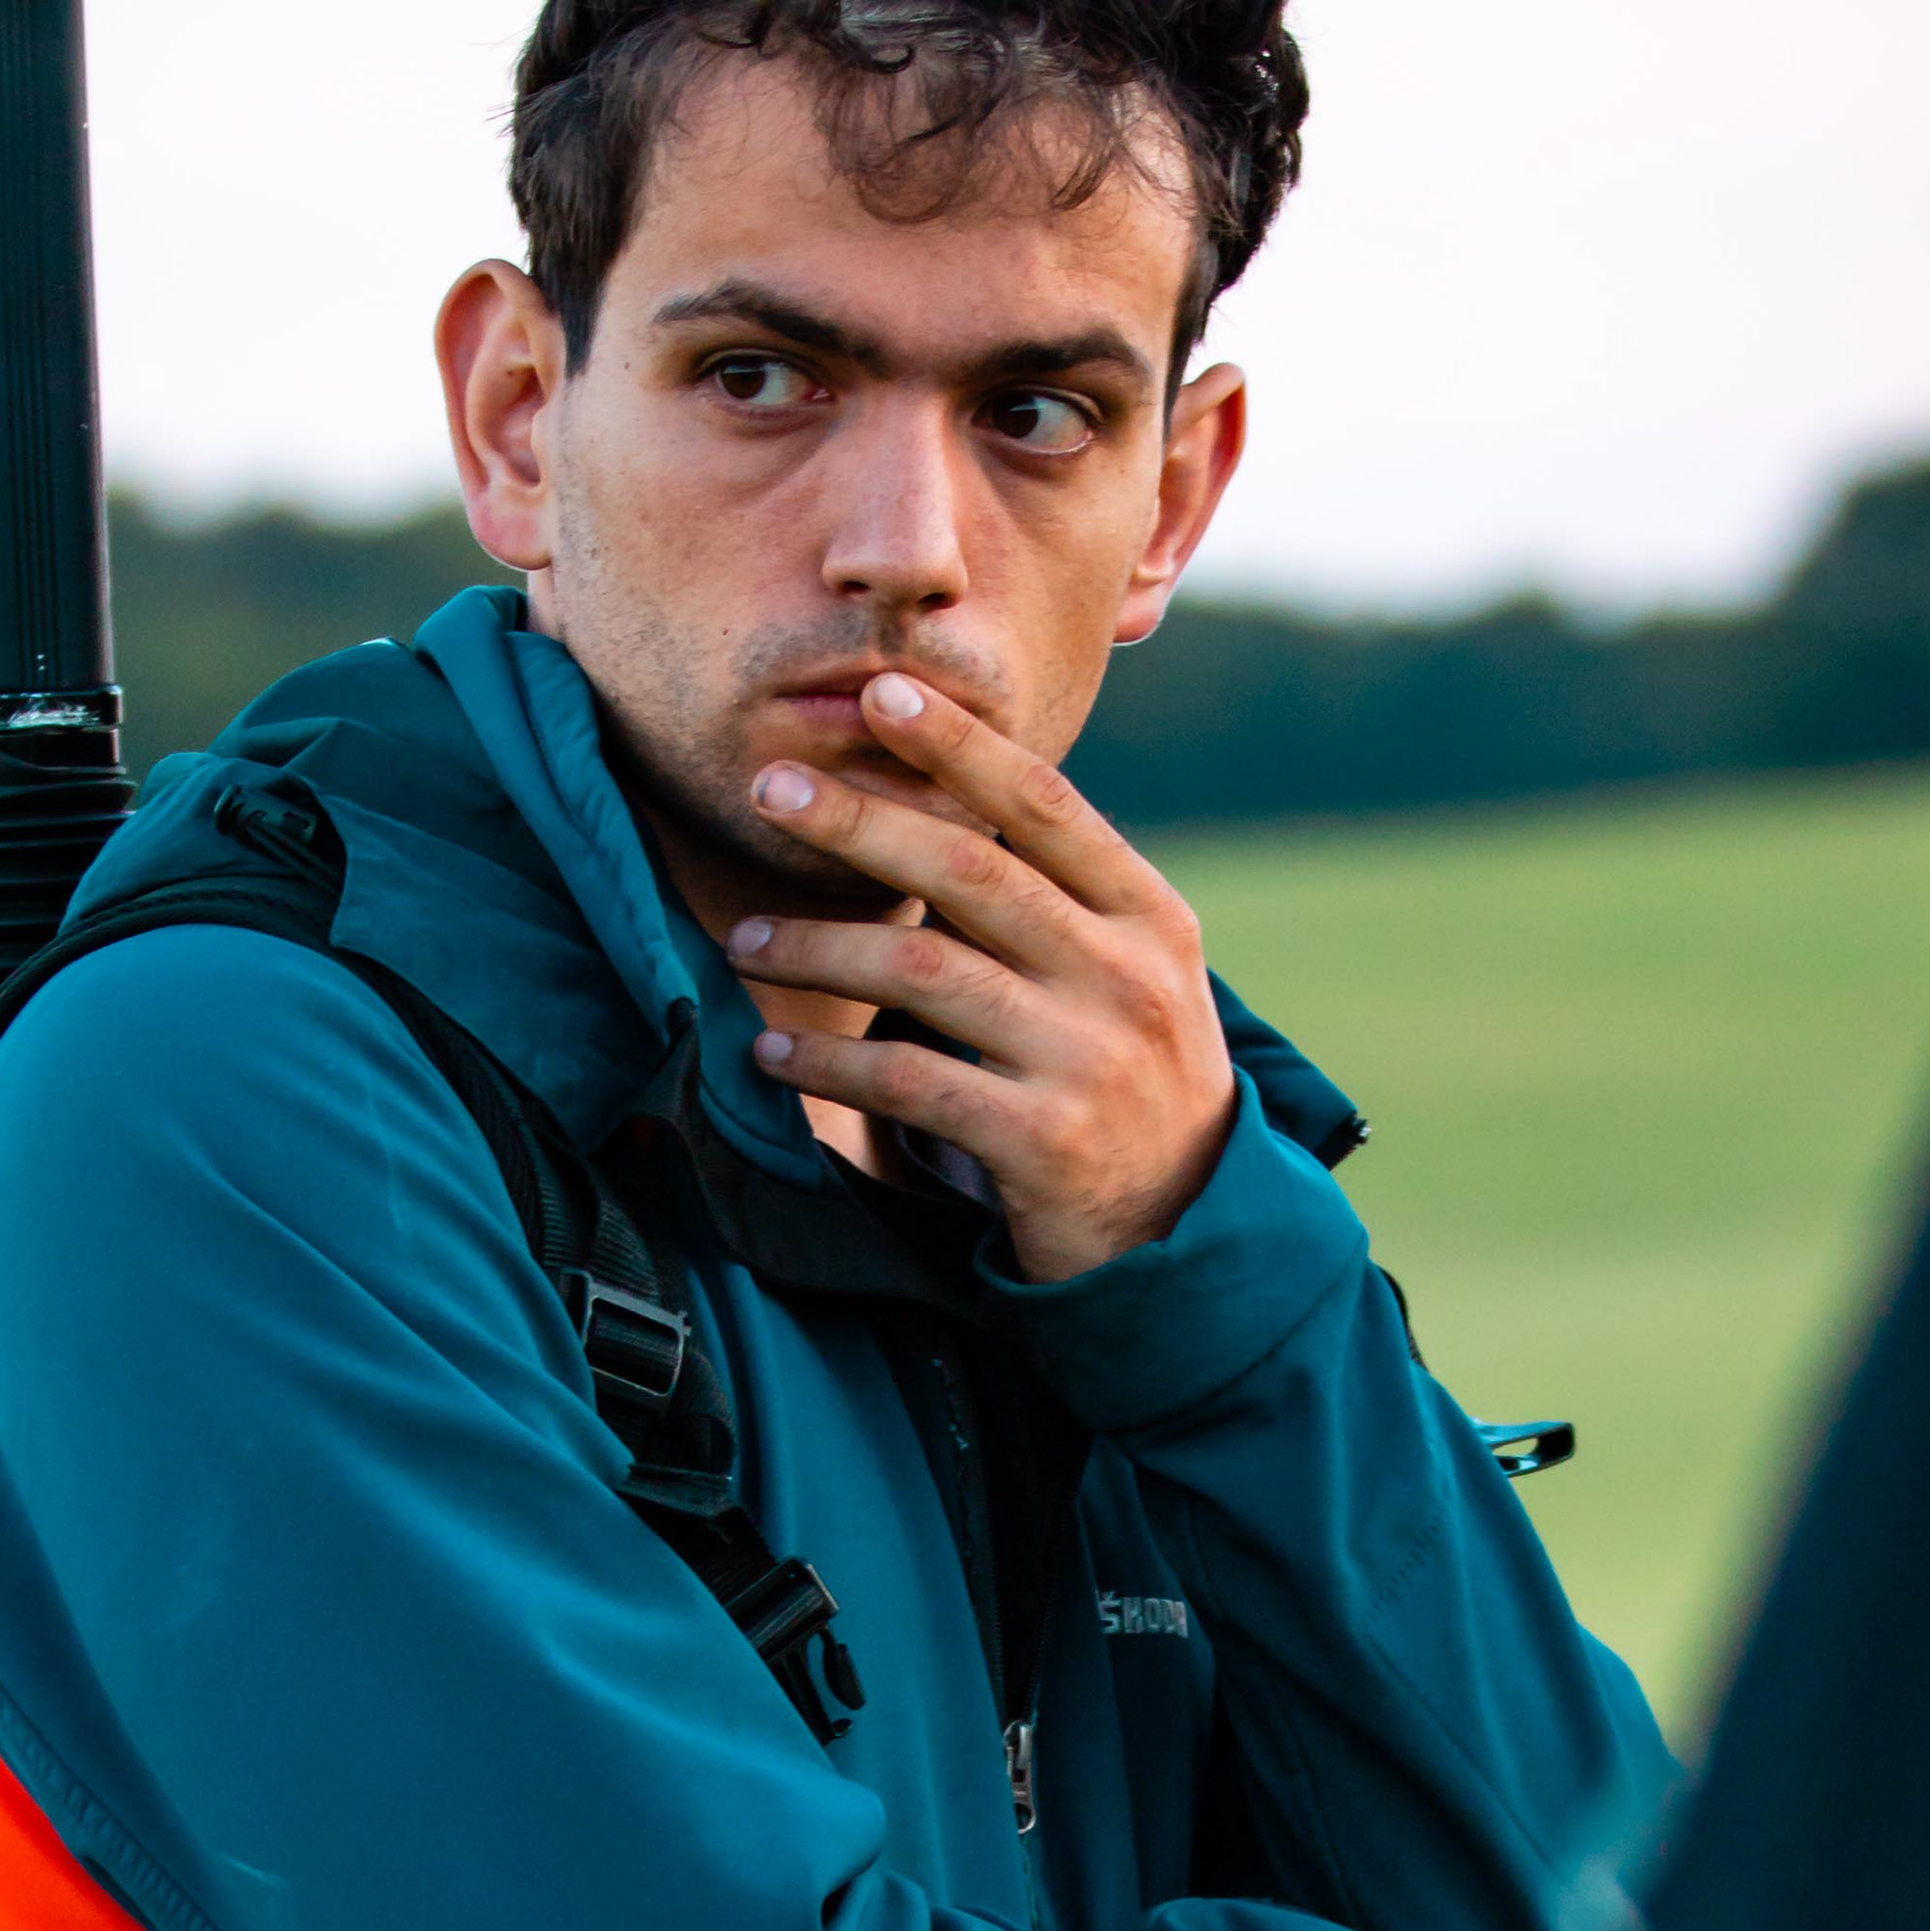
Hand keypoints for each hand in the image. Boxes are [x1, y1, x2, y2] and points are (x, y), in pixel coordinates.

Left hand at [725, 672, 1238, 1283]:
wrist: (1186, 1238)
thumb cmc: (1129, 1087)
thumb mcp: (1129, 979)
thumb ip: (1057, 904)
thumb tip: (938, 804)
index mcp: (1150, 917)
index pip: (1047, 807)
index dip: (960, 746)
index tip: (879, 693)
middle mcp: (1126, 977)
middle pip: (970, 871)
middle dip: (859, 821)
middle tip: (769, 789)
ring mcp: (1088, 1060)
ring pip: (924, 972)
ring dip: (818, 947)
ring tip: (743, 938)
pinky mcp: (1043, 1142)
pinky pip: (908, 1081)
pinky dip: (828, 1061)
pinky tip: (771, 1052)